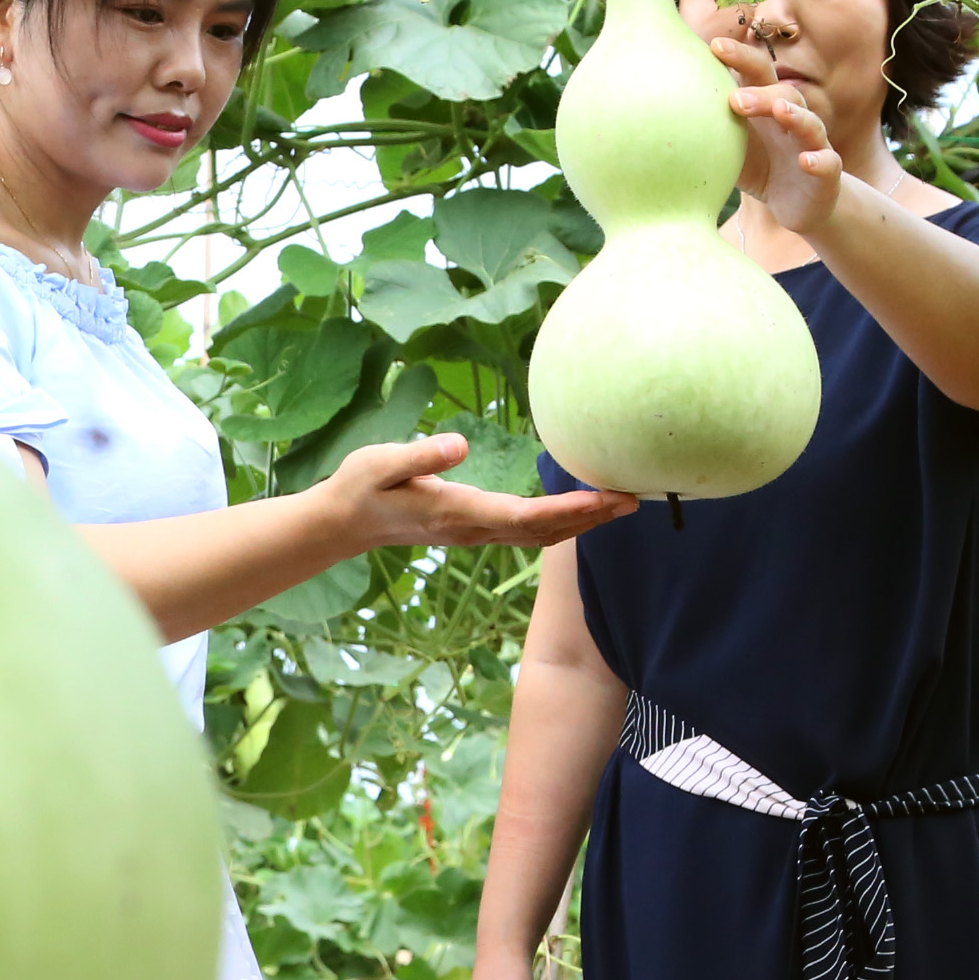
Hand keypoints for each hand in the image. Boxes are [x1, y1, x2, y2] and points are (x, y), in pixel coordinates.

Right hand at [320, 434, 635, 553]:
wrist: (345, 521)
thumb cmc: (362, 486)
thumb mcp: (382, 463)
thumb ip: (421, 454)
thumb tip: (460, 444)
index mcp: (457, 512)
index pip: (524, 515)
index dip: (567, 509)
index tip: (604, 498)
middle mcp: (474, 529)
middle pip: (543, 531)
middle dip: (589, 518)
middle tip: (633, 499)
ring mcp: (476, 533)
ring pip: (540, 535)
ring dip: (581, 523)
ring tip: (620, 505)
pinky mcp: (475, 528)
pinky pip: (528, 531)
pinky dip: (561, 523)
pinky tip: (580, 511)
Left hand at [710, 25, 842, 234]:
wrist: (797, 204)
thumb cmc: (757, 166)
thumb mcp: (728, 145)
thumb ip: (703, 125)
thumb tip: (650, 106)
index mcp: (767, 106)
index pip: (756, 73)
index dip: (739, 58)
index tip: (714, 46)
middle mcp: (792, 118)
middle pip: (783, 93)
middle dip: (761, 92)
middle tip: (734, 99)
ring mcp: (813, 144)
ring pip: (810, 122)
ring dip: (795, 115)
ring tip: (779, 111)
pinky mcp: (827, 174)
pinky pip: (828, 163)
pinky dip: (819, 160)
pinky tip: (806, 161)